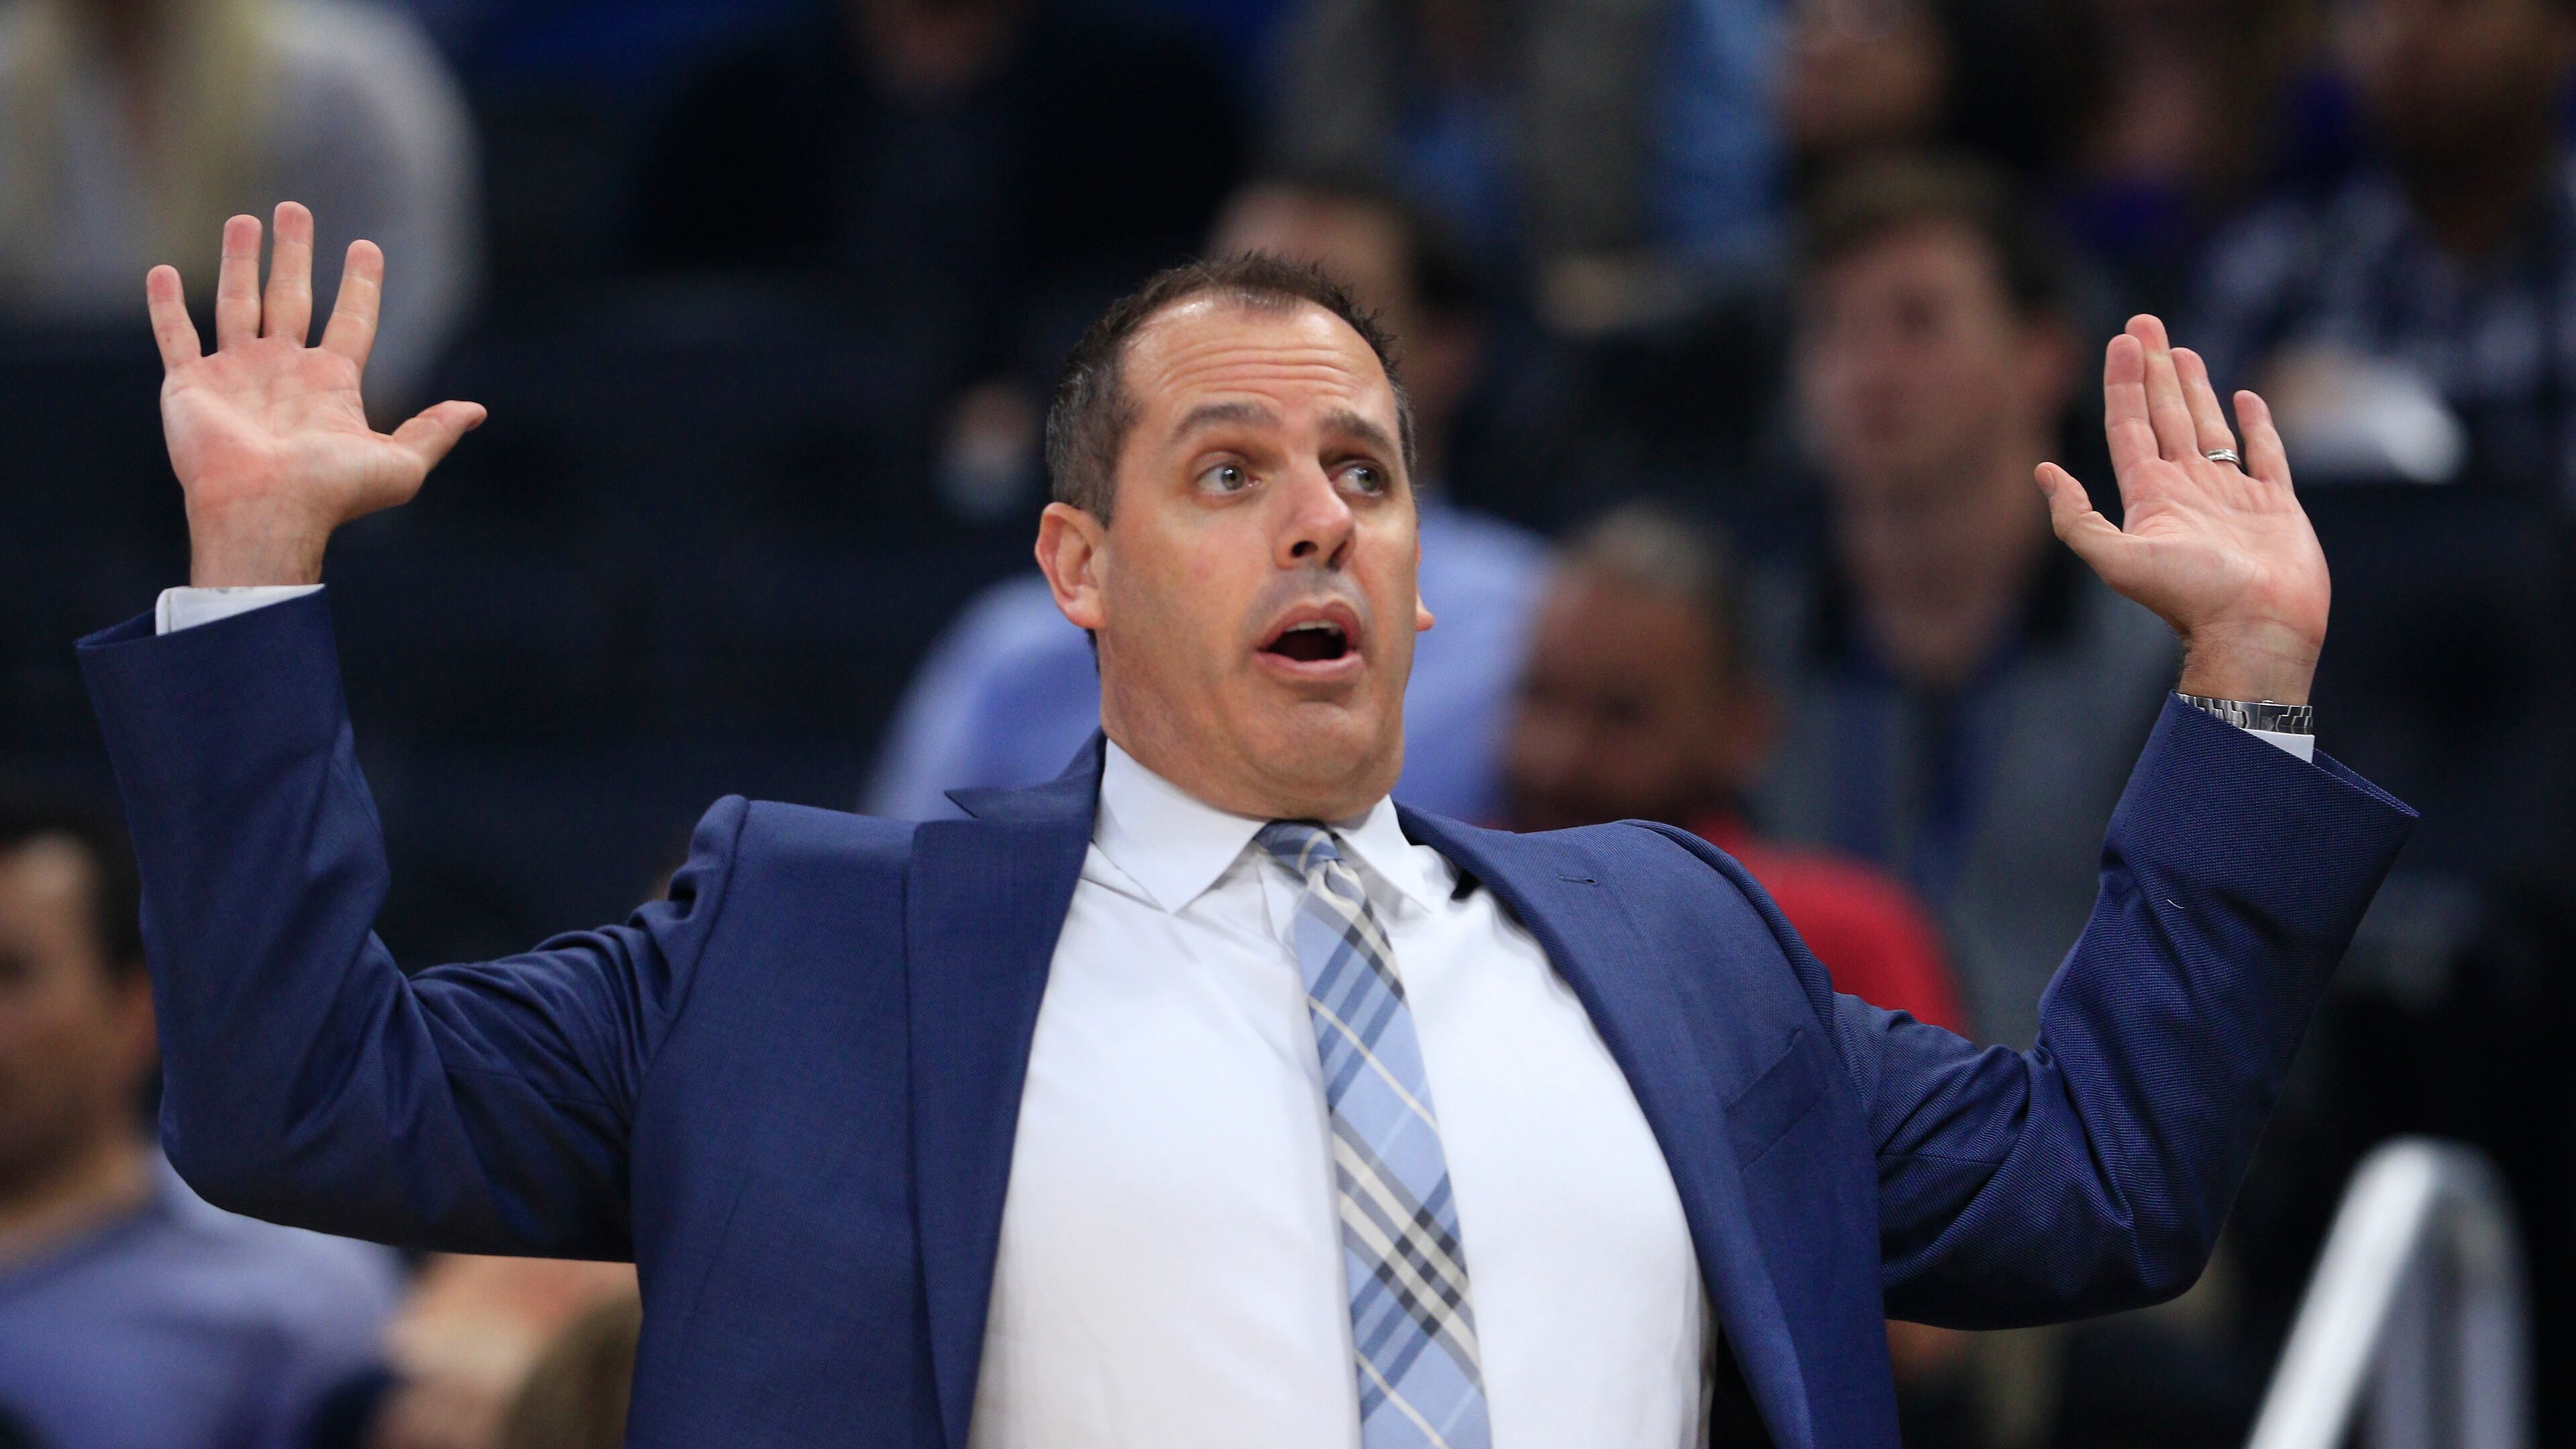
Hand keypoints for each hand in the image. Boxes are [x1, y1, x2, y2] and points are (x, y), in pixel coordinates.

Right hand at [148, 202, 484, 585]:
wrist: (265, 510)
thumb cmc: (330, 493)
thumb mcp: (399, 465)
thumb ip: (434, 432)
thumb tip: (477, 411)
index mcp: (331, 385)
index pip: (352, 321)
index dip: (361, 284)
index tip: (366, 247)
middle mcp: (283, 373)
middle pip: (291, 298)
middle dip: (293, 253)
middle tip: (296, 209)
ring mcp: (235, 377)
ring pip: (236, 303)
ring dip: (239, 261)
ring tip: (245, 219)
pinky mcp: (190, 387)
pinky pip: (175, 337)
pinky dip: (166, 306)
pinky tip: (163, 272)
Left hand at [2037, 315, 2329, 704]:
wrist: (2255, 627)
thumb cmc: (2189, 596)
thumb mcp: (2116, 558)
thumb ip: (2076, 519)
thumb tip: (2043, 471)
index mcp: (2150, 496)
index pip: (2130, 425)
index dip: (2124, 382)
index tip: (2122, 339)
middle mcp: (2186, 490)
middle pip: (2165, 415)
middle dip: (2153, 369)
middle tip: (2145, 322)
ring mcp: (2231, 496)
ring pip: (2208, 427)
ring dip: (2194, 388)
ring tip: (2180, 350)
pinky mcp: (2275, 505)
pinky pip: (2265, 454)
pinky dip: (2255, 425)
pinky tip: (2244, 399)